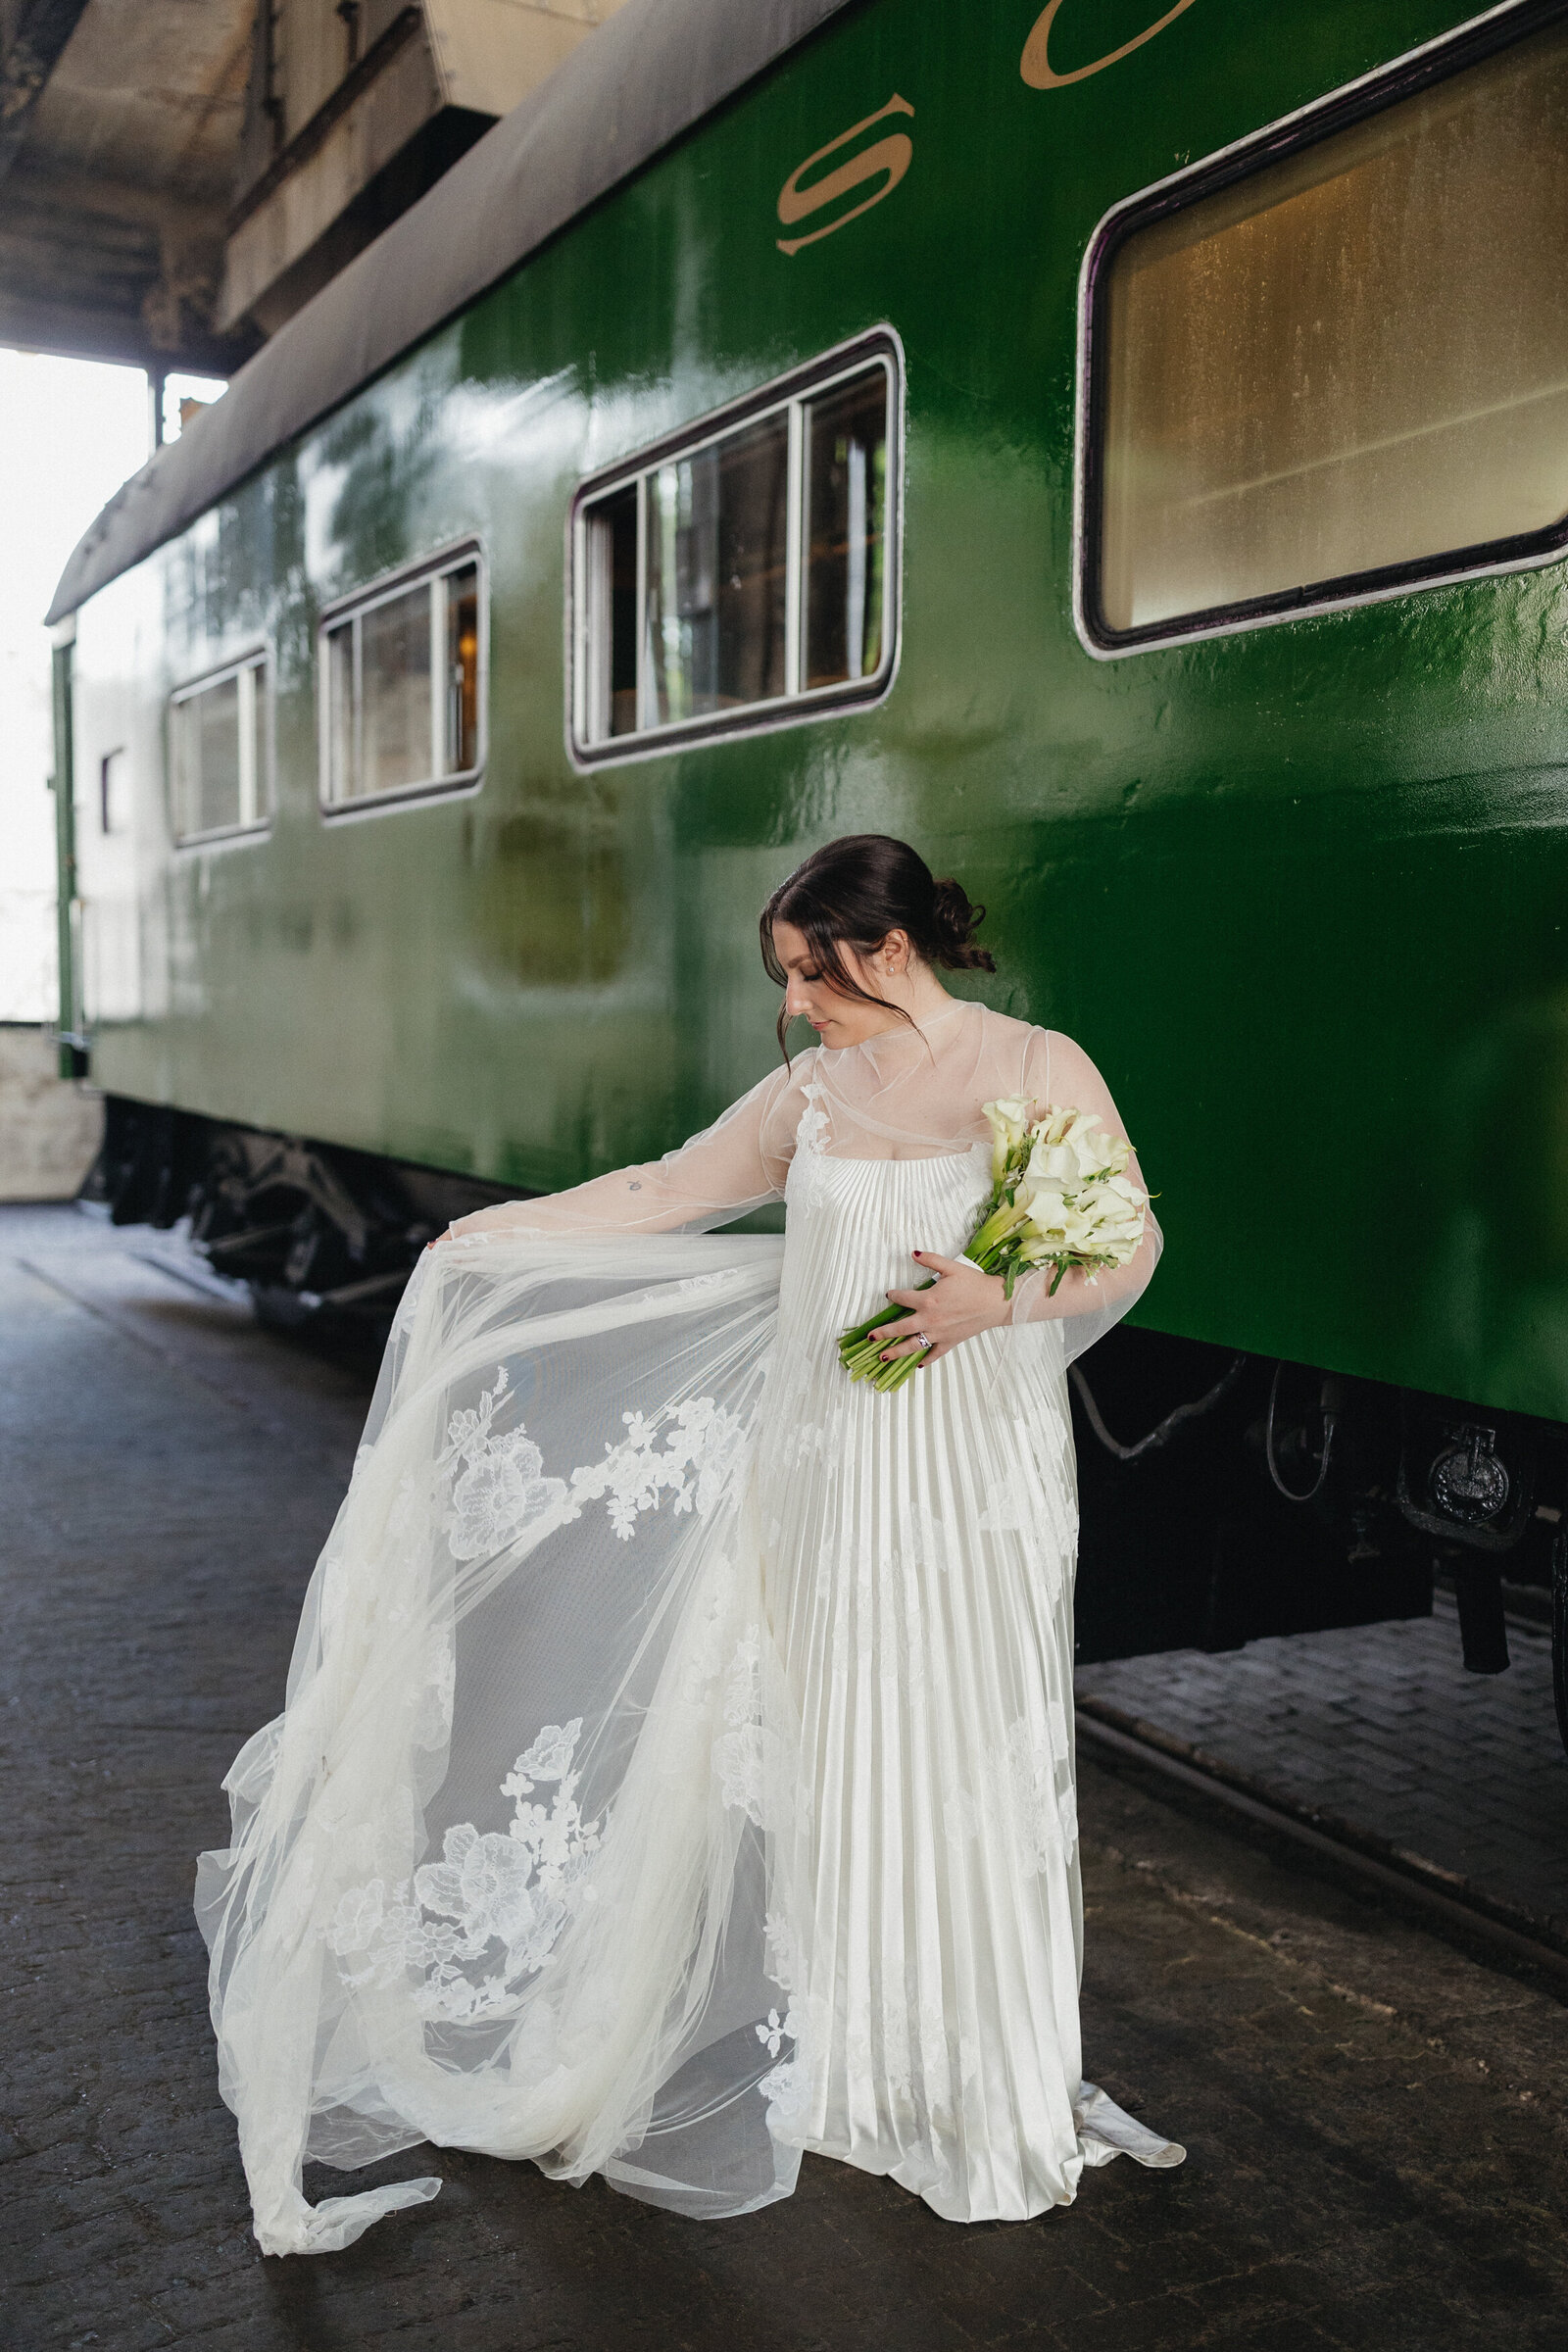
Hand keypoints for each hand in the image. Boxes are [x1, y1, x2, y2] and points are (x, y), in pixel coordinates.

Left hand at [879, 1251, 1009, 1365]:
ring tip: (882, 1356)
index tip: (889, 1295)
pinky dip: (926, 1360)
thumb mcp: (951, 1267)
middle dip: (883, 1333)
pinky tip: (918, 1365)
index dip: (893, 1295)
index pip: (902, 1298)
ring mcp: (939, 1333)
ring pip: (912, 1346)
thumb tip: (913, 1253)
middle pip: (900, 1328)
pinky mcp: (950, 1342)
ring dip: (896, 1352)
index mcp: (927, 1300)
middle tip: (870, 1337)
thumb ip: (930, 1260)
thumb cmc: (974, 1283)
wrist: (996, 1301)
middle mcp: (929, 1319)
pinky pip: (935, 1354)